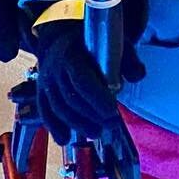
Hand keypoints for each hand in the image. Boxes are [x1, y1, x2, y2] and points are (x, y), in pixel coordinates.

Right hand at [31, 18, 145, 144]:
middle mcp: (54, 68)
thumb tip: (137, 75)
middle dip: (92, 115)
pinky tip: (64, 139)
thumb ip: (127, 58)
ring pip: (59, 108)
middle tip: (112, 125)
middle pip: (71, 98)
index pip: (81, 79)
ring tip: (96, 133)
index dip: (96, 97)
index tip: (112, 110)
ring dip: (78, 124)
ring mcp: (46, 81)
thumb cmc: (92, 43)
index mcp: (72, 54)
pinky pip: (45, 112)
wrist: (63, 39)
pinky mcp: (41, 92)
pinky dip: (54, 127)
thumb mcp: (112, 43)